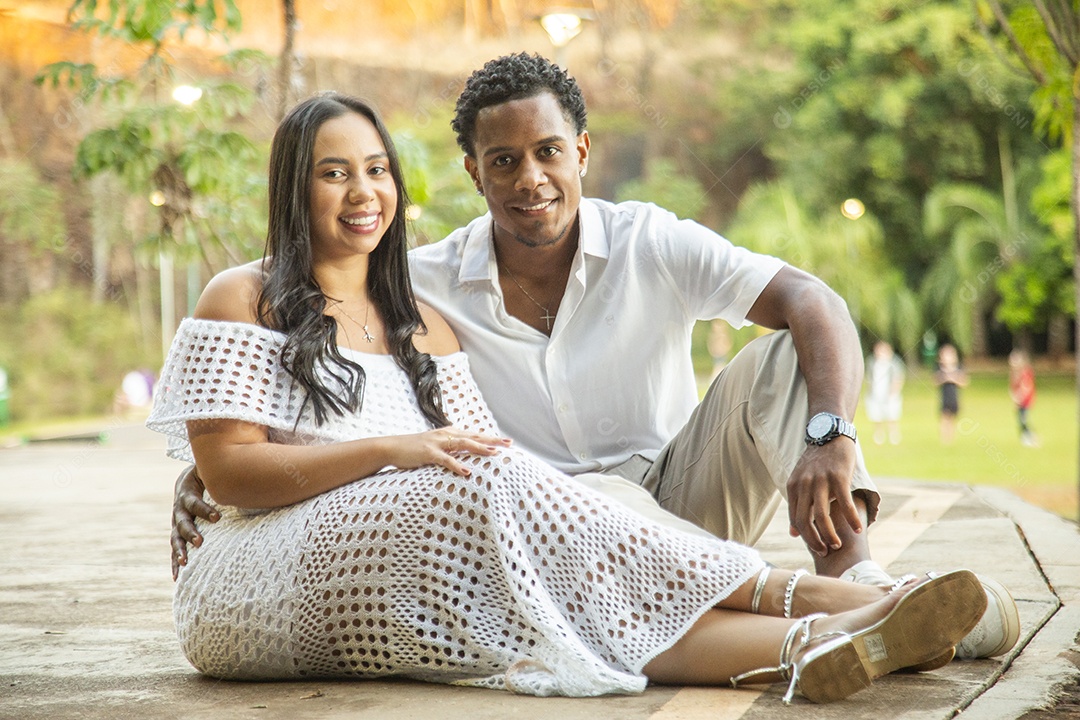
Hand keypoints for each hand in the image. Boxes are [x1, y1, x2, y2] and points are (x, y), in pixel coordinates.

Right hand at [171, 464, 219, 580]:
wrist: (187, 480)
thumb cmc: (206, 474)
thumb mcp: (211, 468)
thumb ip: (228, 465)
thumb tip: (254, 450)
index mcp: (186, 492)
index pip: (193, 502)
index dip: (204, 510)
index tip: (218, 517)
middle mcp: (179, 509)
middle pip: (182, 522)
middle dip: (191, 532)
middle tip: (201, 542)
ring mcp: (177, 522)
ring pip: (176, 538)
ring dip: (180, 550)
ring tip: (186, 562)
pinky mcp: (177, 533)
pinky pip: (175, 548)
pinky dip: (175, 562)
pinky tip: (177, 576)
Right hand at [389, 427, 511, 476]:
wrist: (391, 447)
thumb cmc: (414, 450)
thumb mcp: (435, 447)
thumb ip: (449, 450)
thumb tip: (464, 458)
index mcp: (449, 433)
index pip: (475, 435)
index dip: (491, 438)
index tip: (507, 442)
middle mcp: (446, 435)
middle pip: (474, 436)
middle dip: (492, 440)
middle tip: (509, 444)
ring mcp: (437, 443)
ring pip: (463, 444)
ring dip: (479, 448)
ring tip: (494, 453)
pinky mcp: (428, 453)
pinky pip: (445, 459)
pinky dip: (457, 465)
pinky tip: (467, 471)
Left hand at [785, 439, 860, 556]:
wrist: (829, 434)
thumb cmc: (816, 462)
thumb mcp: (800, 481)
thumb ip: (797, 505)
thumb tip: (793, 533)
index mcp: (793, 487)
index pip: (795, 519)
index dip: (805, 537)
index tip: (816, 548)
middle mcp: (804, 485)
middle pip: (805, 521)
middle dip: (815, 540)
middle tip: (826, 551)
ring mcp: (820, 481)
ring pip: (821, 516)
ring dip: (830, 535)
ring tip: (838, 545)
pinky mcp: (838, 477)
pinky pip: (844, 503)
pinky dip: (851, 519)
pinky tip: (858, 529)